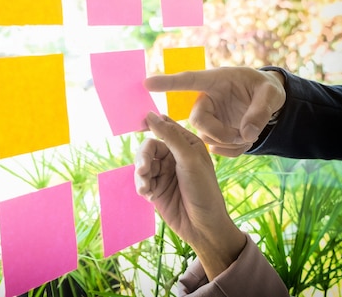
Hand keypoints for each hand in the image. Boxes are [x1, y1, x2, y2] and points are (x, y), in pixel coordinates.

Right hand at [135, 112, 245, 279]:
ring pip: (141, 163)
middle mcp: (174, 155)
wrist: (203, 227)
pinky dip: (141, 185)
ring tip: (146, 187)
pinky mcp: (155, 187)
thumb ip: (169, 136)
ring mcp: (164, 172)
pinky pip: (140, 179)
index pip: (164, 127)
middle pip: (148, 146)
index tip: (138, 126)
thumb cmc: (203, 190)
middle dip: (143, 157)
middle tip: (143, 170)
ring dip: (141, 174)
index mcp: (187, 144)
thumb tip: (150, 115)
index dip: (150, 125)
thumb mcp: (189, 159)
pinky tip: (148, 194)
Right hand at [144, 67, 285, 155]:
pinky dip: (233, 150)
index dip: (167, 83)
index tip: (147, 83)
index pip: (188, 81)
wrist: (268, 101)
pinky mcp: (214, 134)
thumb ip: (261, 111)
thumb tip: (247, 133)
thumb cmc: (266, 89)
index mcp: (215, 81)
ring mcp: (208, 118)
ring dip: (229, 142)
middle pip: (197, 120)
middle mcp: (206, 100)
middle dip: (220, 133)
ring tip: (251, 133)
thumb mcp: (272, 93)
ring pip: (206, 138)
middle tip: (245, 135)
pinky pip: (217, 149)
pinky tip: (246, 140)